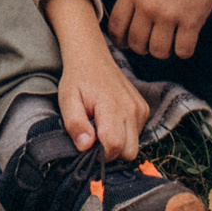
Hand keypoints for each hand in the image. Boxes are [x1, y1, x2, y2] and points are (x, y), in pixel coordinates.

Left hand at [44, 0, 145, 159]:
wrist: (92, 56)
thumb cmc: (77, 79)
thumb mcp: (67, 100)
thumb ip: (75, 124)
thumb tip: (85, 146)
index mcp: (113, 107)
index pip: (116, 147)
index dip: (100, 155)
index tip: (89, 144)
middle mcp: (132, 109)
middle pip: (129, 153)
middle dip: (112, 153)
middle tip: (94, 138)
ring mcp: (140, 109)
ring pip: (135, 145)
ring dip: (118, 143)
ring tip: (101, 125)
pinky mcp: (144, 108)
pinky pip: (138, 133)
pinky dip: (125, 133)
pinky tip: (110, 120)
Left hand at [107, 0, 211, 60]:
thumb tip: (125, 27)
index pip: (116, 28)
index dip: (120, 41)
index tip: (127, 44)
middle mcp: (147, 5)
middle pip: (137, 44)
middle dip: (144, 47)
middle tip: (153, 40)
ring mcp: (169, 14)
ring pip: (158, 52)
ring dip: (164, 51)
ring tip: (170, 40)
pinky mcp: (192, 20)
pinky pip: (183, 51)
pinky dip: (184, 50)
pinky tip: (186, 39)